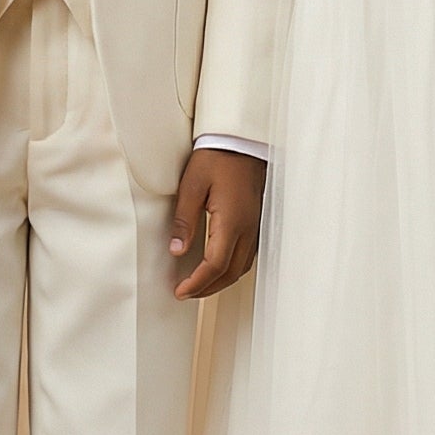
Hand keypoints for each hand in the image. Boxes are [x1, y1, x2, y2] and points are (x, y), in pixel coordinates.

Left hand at [170, 148, 267, 299]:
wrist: (241, 141)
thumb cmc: (216, 159)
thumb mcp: (191, 186)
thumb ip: (184, 221)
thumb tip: (177, 251)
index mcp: (231, 222)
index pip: (215, 265)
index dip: (197, 283)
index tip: (180, 291)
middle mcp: (248, 229)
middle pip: (230, 273)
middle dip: (207, 288)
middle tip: (186, 293)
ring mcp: (256, 227)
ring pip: (242, 267)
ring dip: (221, 281)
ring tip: (200, 285)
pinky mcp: (257, 222)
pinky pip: (248, 255)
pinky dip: (232, 269)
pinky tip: (219, 267)